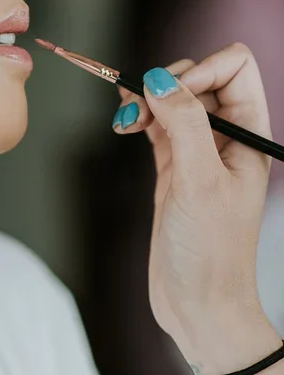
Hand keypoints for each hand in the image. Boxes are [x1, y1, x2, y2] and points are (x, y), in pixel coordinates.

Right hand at [111, 43, 273, 349]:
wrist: (198, 306)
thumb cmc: (211, 252)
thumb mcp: (200, 180)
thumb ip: (184, 123)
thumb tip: (159, 78)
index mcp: (250, 135)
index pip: (234, 67)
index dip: (201, 70)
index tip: (172, 97)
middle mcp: (227, 137)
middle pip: (199, 76)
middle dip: (166, 82)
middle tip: (142, 110)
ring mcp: (198, 151)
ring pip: (173, 97)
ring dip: (146, 98)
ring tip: (127, 120)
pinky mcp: (173, 167)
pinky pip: (156, 123)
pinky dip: (138, 115)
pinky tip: (124, 124)